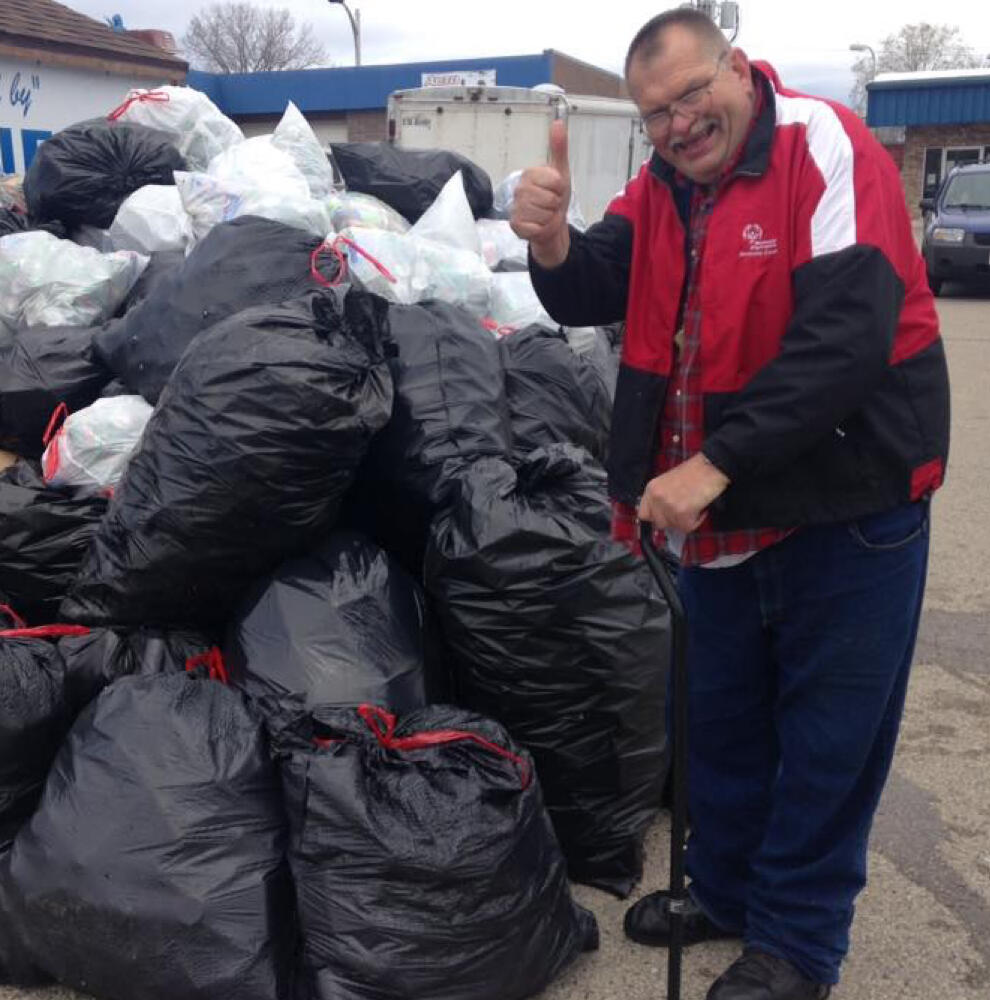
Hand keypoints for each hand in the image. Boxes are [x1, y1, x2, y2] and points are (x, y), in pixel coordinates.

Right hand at [509, 119, 571, 267]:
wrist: (552, 224)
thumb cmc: (555, 198)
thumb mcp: (561, 172)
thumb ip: (559, 148)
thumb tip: (558, 122)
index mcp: (529, 174)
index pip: (555, 182)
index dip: (560, 189)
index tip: (556, 190)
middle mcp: (519, 189)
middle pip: (550, 199)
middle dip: (555, 205)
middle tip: (551, 204)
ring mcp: (515, 207)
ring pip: (543, 214)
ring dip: (550, 218)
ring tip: (546, 214)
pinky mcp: (515, 224)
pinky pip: (535, 227)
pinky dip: (542, 229)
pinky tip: (539, 225)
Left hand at [637, 453, 729, 533]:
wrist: (712, 467)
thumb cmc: (694, 471)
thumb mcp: (668, 481)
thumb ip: (660, 497)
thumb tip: (660, 514)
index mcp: (651, 489)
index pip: (643, 514)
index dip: (655, 517)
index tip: (664, 516)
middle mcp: (657, 498)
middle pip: (659, 523)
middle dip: (672, 520)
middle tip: (684, 510)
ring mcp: (669, 506)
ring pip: (675, 526)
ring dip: (686, 520)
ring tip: (694, 505)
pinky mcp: (683, 514)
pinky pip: (688, 527)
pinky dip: (697, 520)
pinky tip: (700, 507)